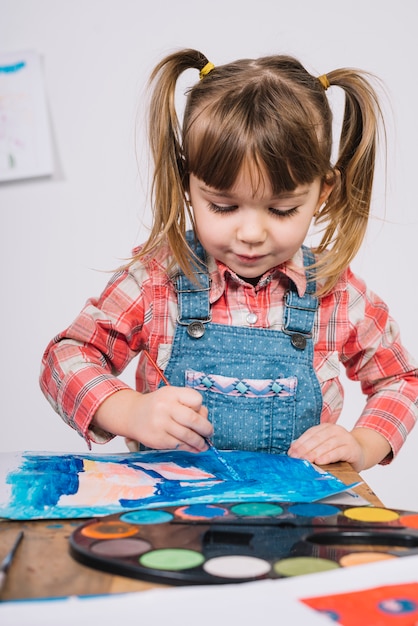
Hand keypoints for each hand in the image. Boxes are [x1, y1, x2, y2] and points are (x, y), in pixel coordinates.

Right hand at [94, 386, 212, 452]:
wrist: (132, 415)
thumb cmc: (158, 405)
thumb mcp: (172, 396)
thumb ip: (189, 404)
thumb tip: (205, 420)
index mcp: (171, 393)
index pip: (196, 399)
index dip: (201, 408)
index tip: (199, 413)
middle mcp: (165, 407)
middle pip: (193, 419)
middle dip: (205, 428)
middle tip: (209, 432)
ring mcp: (160, 424)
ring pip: (187, 435)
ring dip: (199, 442)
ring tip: (204, 445)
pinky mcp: (158, 439)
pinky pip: (178, 445)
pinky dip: (189, 448)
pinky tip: (193, 448)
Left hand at [288, 423, 364, 470]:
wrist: (360, 452)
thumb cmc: (339, 451)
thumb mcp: (324, 446)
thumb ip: (312, 447)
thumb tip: (294, 452)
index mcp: (326, 427)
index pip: (310, 433)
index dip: (300, 443)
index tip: (291, 453)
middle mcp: (335, 430)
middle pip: (317, 438)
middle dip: (305, 448)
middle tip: (296, 457)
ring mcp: (344, 438)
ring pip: (327, 444)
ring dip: (315, 453)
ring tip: (306, 460)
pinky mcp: (352, 448)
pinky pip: (338, 452)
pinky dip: (328, 456)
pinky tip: (320, 461)